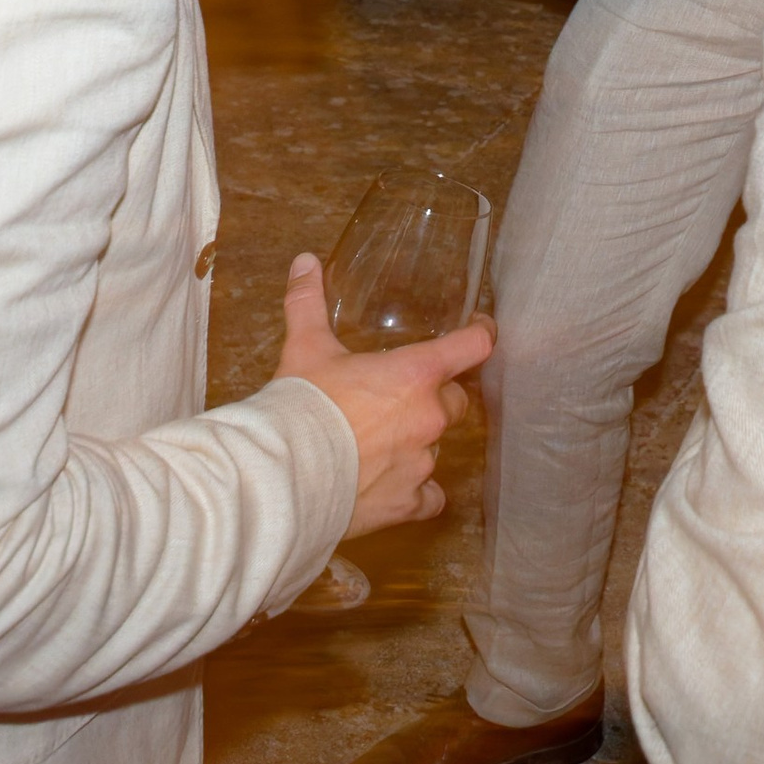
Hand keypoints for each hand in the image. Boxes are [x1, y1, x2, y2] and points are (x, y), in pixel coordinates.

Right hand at [277, 257, 494, 535]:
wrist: (284, 476)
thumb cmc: (304, 405)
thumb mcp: (305, 347)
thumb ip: (308, 301)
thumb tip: (305, 260)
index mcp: (417, 374)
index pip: (472, 347)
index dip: (480, 336)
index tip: (479, 332)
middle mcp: (430, 417)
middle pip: (456, 401)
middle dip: (437, 397)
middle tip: (404, 396)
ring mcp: (423, 463)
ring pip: (437, 447)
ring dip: (419, 442)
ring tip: (384, 443)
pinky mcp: (408, 504)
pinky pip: (429, 497)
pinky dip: (417, 492)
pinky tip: (395, 487)